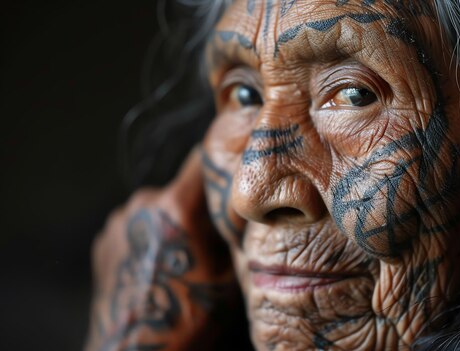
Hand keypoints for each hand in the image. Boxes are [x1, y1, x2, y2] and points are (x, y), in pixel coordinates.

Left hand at [85, 149, 245, 350]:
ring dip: (173, 222)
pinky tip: (158, 267)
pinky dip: (151, 237)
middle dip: (199, 204)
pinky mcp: (105, 239)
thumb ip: (236, 230)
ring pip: (159, 208)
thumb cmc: (191, 316)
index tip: (234, 165)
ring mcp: (120, 221)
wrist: (137, 349)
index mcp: (178, 207)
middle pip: (182, 187)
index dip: (222, 157)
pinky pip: (138, 226)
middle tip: (212, 238)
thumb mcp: (232, 273)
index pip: (202, 156)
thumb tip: (248, 204)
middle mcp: (144, 204)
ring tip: (183, 259)